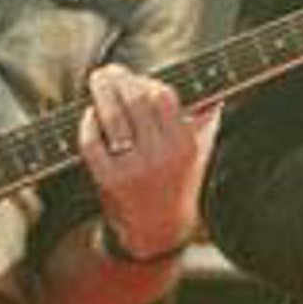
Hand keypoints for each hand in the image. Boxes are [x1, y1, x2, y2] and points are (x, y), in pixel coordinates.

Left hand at [80, 63, 214, 258]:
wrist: (157, 231)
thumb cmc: (177, 182)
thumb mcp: (198, 154)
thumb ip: (205, 122)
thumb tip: (214, 90)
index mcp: (185, 145)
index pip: (163, 96)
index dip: (146, 82)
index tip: (137, 79)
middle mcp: (161, 157)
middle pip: (135, 100)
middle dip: (118, 79)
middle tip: (107, 72)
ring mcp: (134, 169)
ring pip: (112, 117)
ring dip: (100, 93)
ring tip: (97, 81)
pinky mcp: (109, 181)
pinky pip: (92, 141)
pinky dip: (89, 122)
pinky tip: (91, 115)